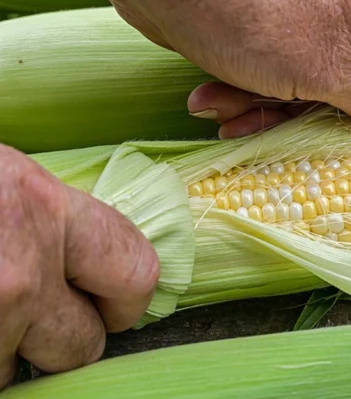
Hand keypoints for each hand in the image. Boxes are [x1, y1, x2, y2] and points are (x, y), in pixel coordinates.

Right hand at [0, 145, 159, 387]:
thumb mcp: (0, 179)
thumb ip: (43, 217)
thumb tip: (84, 258)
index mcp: (40, 204)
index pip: (137, 272)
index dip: (125, 302)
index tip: (108, 308)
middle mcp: (21, 266)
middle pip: (84, 344)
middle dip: (58, 342)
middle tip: (26, 321)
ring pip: (19, 372)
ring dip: (3, 356)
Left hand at [106, 0, 350, 145]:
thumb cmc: (254, 8)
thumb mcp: (330, 68)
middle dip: (334, 124)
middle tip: (297, 135)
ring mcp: (323, 28)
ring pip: (329, 96)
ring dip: (280, 115)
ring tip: (232, 113)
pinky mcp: (282, 38)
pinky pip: (288, 84)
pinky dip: (253, 98)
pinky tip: (214, 100)